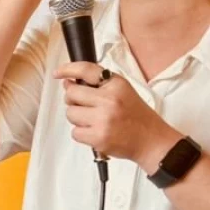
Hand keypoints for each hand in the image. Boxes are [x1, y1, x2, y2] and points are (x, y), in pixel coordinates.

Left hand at [56, 63, 181, 168]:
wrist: (151, 140)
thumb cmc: (136, 117)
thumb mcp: (123, 91)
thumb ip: (100, 85)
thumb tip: (69, 83)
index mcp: (116, 84)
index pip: (86, 70)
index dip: (68, 69)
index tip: (58, 73)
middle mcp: (109, 99)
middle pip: (72, 94)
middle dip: (73, 100)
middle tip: (83, 105)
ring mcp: (103, 119)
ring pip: (71, 114)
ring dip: (78, 118)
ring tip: (94, 121)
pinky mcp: (98, 137)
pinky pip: (75, 132)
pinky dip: (82, 134)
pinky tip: (95, 132)